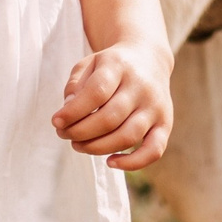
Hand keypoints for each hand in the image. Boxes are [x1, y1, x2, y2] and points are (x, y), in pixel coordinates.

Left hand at [52, 43, 173, 170]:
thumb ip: (76, 85)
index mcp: (119, 66)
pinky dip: (133, 162)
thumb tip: (67, 111)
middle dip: (80, 132)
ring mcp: (155, 107)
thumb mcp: (89, 64)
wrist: (149, 59)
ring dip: (98, 148)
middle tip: (64, 134)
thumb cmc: (112, 66)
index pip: (96, 92)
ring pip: (127, 137)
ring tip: (78, 145)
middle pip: (109, 118)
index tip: (56, 122)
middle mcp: (141, 87)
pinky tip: (110, 162)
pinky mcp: (165, 124)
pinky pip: (153, 151)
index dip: (73, 111)